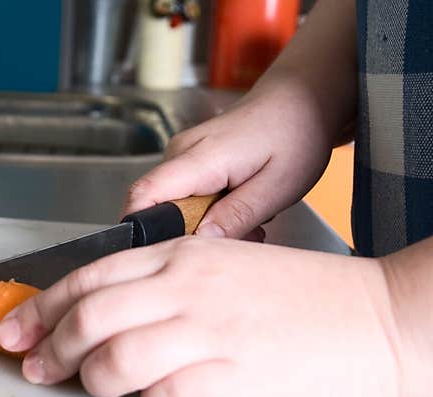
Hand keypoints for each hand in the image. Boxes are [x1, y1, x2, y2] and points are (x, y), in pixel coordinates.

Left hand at [0, 238, 403, 396]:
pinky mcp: (237, 377)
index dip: (40, 308)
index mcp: (182, 255)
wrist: (380, 317)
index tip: (14, 332)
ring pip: (115, 359)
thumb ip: (164, 284)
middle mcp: (189, 286)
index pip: (88, 277)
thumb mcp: (225, 268)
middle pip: (89, 317)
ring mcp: (212, 331)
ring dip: (93, 381)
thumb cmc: (303, 298)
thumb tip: (100, 315)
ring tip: (97, 389)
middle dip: (49, 348)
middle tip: (36, 371)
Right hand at [124, 86, 334, 239]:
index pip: (143, 195)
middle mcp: (180, 154)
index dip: (145, 228)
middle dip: (192, 233)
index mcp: (199, 158)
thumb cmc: (295, 135)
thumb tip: (202, 240)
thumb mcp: (278, 186)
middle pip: (158, 209)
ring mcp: (182, 156)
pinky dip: (211, 211)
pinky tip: (239, 207)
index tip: (173, 247)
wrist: (302, 99)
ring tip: (247, 219)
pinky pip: (186, 197)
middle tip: (238, 235)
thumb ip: (237, 217)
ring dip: (207, 224)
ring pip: (174, 207)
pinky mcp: (189, 160)